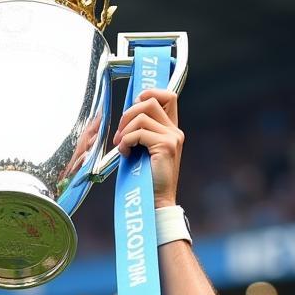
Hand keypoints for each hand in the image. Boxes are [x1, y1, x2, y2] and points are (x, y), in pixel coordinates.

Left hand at [113, 89, 182, 207]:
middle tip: (120, 134)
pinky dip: (126, 142)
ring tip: (121, 146)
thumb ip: (141, 132)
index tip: (133, 107)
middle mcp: (175, 131)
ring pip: (142, 116)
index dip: (149, 93)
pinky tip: (125, 154)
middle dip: (128, 114)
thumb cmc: (146, 179)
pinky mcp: (165, 146)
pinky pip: (138, 133)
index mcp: (171, 129)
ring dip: (125, 130)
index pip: (168, 96)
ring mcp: (172, 138)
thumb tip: (125, 117)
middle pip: (150, 101)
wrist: (156, 202)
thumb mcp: (144, 150)